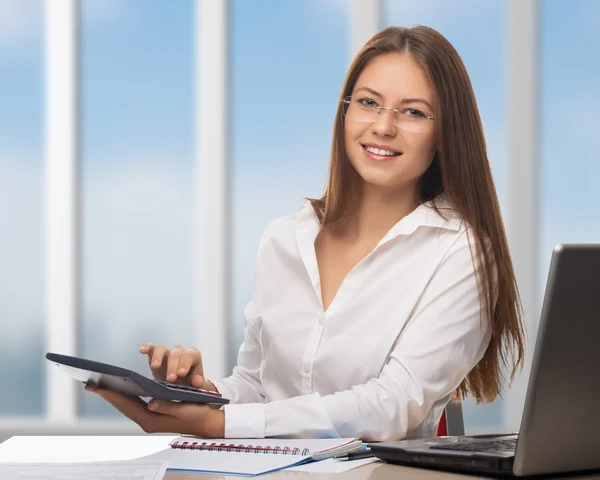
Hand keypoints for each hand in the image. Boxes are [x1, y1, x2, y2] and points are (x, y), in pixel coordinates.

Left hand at [85, 385, 224, 436]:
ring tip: (101, 384)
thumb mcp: (184, 409)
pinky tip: (121, 387)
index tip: (97, 386)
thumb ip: (167, 405)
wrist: (209, 423)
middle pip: (123, 405)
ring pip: (127, 404)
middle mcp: (148, 420)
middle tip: (91, 383)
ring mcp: (150, 417)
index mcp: (152, 420)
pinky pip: (134, 403)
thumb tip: (150, 401)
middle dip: (108, 393)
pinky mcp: (154, 413)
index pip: (127, 405)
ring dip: (114, 394)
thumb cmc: (198, 414)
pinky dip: (126, 395)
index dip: (111, 394)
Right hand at [140, 343, 217, 392]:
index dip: (185, 363)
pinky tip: (142, 351)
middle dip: (172, 366)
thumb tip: (197, 381)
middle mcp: (180, 351)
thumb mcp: (197, 388)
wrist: (181, 387)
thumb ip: (198, 384)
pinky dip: (147, 348)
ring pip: (162, 349)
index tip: (181, 374)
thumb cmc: (191, 386)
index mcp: (193, 356)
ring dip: (158, 358)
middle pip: (176, 354)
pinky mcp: (155, 356)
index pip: (190, 356)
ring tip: (155, 367)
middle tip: (170, 379)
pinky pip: (151, 349)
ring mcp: (167, 352)